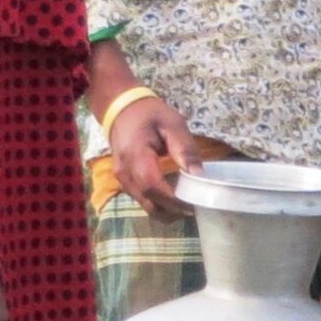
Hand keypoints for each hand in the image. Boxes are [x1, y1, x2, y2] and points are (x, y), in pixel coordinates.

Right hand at [103, 92, 201, 218]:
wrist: (122, 109)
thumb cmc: (149, 114)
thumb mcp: (173, 124)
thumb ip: (184, 148)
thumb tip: (198, 174)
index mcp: (135, 155)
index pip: (153, 186)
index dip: (173, 199)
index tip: (194, 203)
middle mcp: (125, 172)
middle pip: (149, 202)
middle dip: (173, 210)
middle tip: (195, 207)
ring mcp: (122, 180)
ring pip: (146, 206)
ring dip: (167, 210)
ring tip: (187, 203)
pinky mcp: (125, 183)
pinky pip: (143, 200)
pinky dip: (160, 204)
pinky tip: (175, 196)